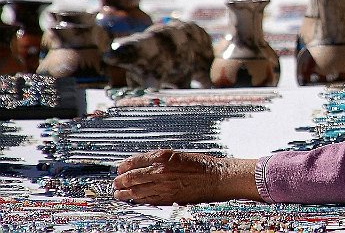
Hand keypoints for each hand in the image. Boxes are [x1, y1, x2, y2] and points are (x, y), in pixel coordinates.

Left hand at [113, 149, 258, 204]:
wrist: (217, 177)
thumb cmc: (202, 165)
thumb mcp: (179, 155)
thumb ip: (161, 159)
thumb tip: (145, 164)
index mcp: (162, 156)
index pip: (134, 161)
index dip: (124, 166)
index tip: (119, 169)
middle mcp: (159, 170)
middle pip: (132, 177)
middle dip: (121, 180)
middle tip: (116, 182)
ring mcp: (162, 185)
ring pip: (136, 190)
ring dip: (125, 192)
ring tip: (119, 193)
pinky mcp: (168, 198)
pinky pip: (147, 200)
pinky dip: (137, 200)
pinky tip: (133, 200)